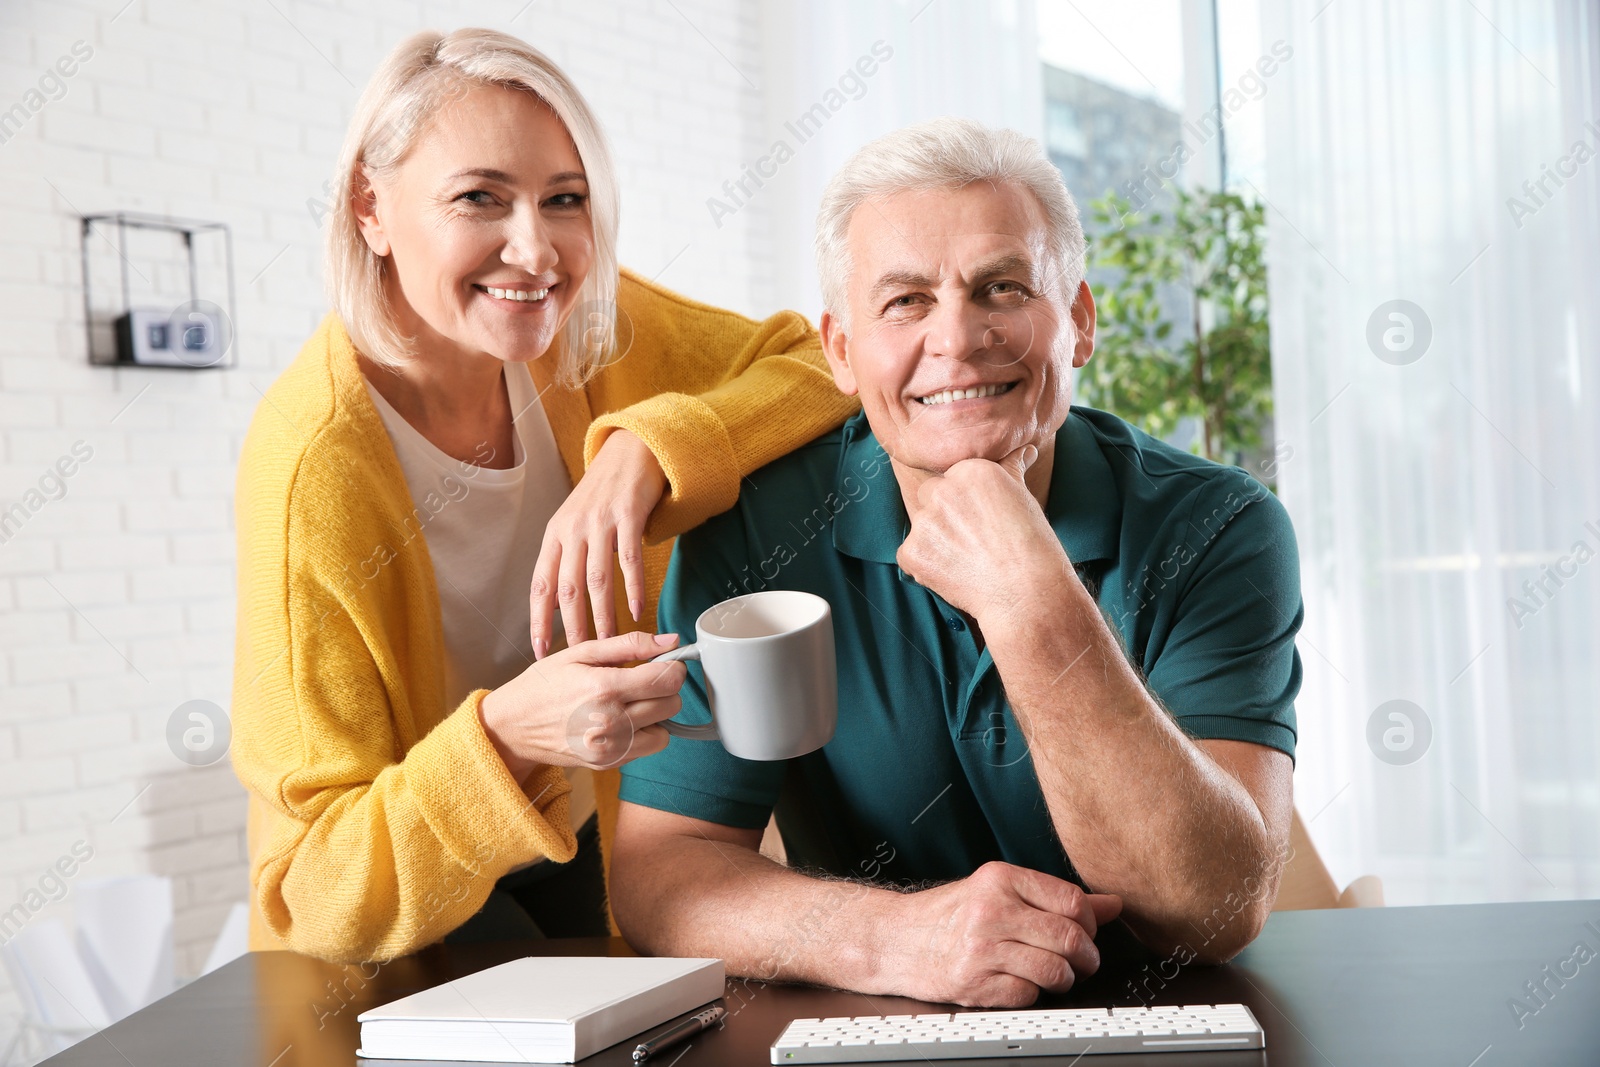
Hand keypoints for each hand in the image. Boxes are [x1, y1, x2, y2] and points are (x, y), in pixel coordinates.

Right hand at [479, 630, 686, 782]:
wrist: (512, 727)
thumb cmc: (543, 685)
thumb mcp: (580, 653)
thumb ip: (629, 644)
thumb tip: (672, 641)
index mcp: (604, 687)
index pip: (667, 679)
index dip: (673, 667)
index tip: (663, 663)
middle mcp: (611, 722)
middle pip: (672, 705)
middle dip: (664, 689)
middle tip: (642, 681)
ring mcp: (610, 748)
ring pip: (666, 731)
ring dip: (656, 715)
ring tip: (630, 703)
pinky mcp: (609, 764)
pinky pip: (647, 748)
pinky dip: (642, 734)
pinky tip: (619, 721)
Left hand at [531, 430, 667, 656]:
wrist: (630, 451)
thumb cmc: (603, 493)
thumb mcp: (574, 521)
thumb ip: (566, 558)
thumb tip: (560, 603)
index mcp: (555, 534)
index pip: (540, 585)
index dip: (539, 619)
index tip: (540, 649)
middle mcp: (573, 529)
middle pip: (568, 589)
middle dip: (572, 627)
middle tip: (578, 655)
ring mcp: (600, 522)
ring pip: (598, 580)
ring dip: (603, 615)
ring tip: (609, 642)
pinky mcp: (628, 516)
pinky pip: (629, 561)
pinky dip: (633, 590)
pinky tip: (637, 611)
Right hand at [875, 861, 1122, 1006]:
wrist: (894, 939)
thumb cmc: (949, 914)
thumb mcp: (998, 891)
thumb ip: (1055, 897)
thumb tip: (1113, 904)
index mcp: (1000, 878)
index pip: (1072, 901)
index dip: (1091, 924)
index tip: (1086, 933)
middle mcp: (991, 910)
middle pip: (1069, 938)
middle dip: (1087, 957)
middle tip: (1083, 962)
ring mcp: (981, 948)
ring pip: (1056, 970)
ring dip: (1065, 979)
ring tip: (1056, 975)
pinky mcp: (974, 983)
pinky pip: (1029, 995)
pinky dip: (1033, 993)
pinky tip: (1021, 983)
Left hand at [895, 445, 1066, 624]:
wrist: (1026, 592)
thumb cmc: (1031, 545)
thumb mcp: (1023, 497)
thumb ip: (1012, 469)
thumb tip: (1024, 450)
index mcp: (969, 470)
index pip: (952, 478)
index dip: (967, 502)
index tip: (983, 520)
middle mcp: (942, 490)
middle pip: (931, 497)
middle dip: (946, 516)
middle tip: (974, 540)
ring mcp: (924, 522)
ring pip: (922, 527)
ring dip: (937, 541)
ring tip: (969, 559)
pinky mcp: (912, 552)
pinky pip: (911, 555)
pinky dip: (927, 566)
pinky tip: (955, 574)